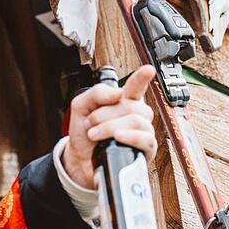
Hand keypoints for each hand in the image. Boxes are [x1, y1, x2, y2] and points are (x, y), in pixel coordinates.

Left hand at [62, 65, 157, 189]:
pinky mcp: (146, 149)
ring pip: (135, 121)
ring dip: (109, 127)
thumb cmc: (85, 132)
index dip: (142, 78)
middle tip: (90, 123)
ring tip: (94, 134)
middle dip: (104, 114)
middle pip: (130, 106)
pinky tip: (117, 137)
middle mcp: (137, 114)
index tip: (148, 70)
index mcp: (124, 100)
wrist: (80, 158)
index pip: (136, 86)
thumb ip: (96, 93)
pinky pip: (144, 139)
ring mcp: (143, 131)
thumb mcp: (81, 107)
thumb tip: (117, 93)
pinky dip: (129, 137)